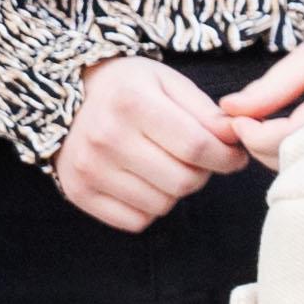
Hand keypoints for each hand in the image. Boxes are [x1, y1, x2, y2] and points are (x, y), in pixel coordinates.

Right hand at [53, 55, 250, 231]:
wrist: (67, 97)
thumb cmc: (128, 88)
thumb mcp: (168, 83)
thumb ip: (206, 112)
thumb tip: (236, 138)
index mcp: (132, 102)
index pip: (197, 146)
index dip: (226, 157)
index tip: (234, 156)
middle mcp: (106, 137)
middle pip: (183, 181)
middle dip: (203, 173)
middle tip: (198, 159)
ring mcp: (89, 168)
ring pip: (162, 205)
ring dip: (175, 191)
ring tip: (166, 166)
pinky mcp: (79, 192)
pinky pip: (136, 221)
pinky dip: (149, 207)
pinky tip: (144, 181)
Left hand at [219, 0, 303, 160]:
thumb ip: (274, 86)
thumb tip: (229, 111)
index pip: (285, 138)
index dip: (250, 133)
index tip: (231, 116)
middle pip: (291, 161)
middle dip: (256, 145)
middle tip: (239, 120)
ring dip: (273, 151)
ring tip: (260, 122)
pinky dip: (295, 152)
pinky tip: (286, 131)